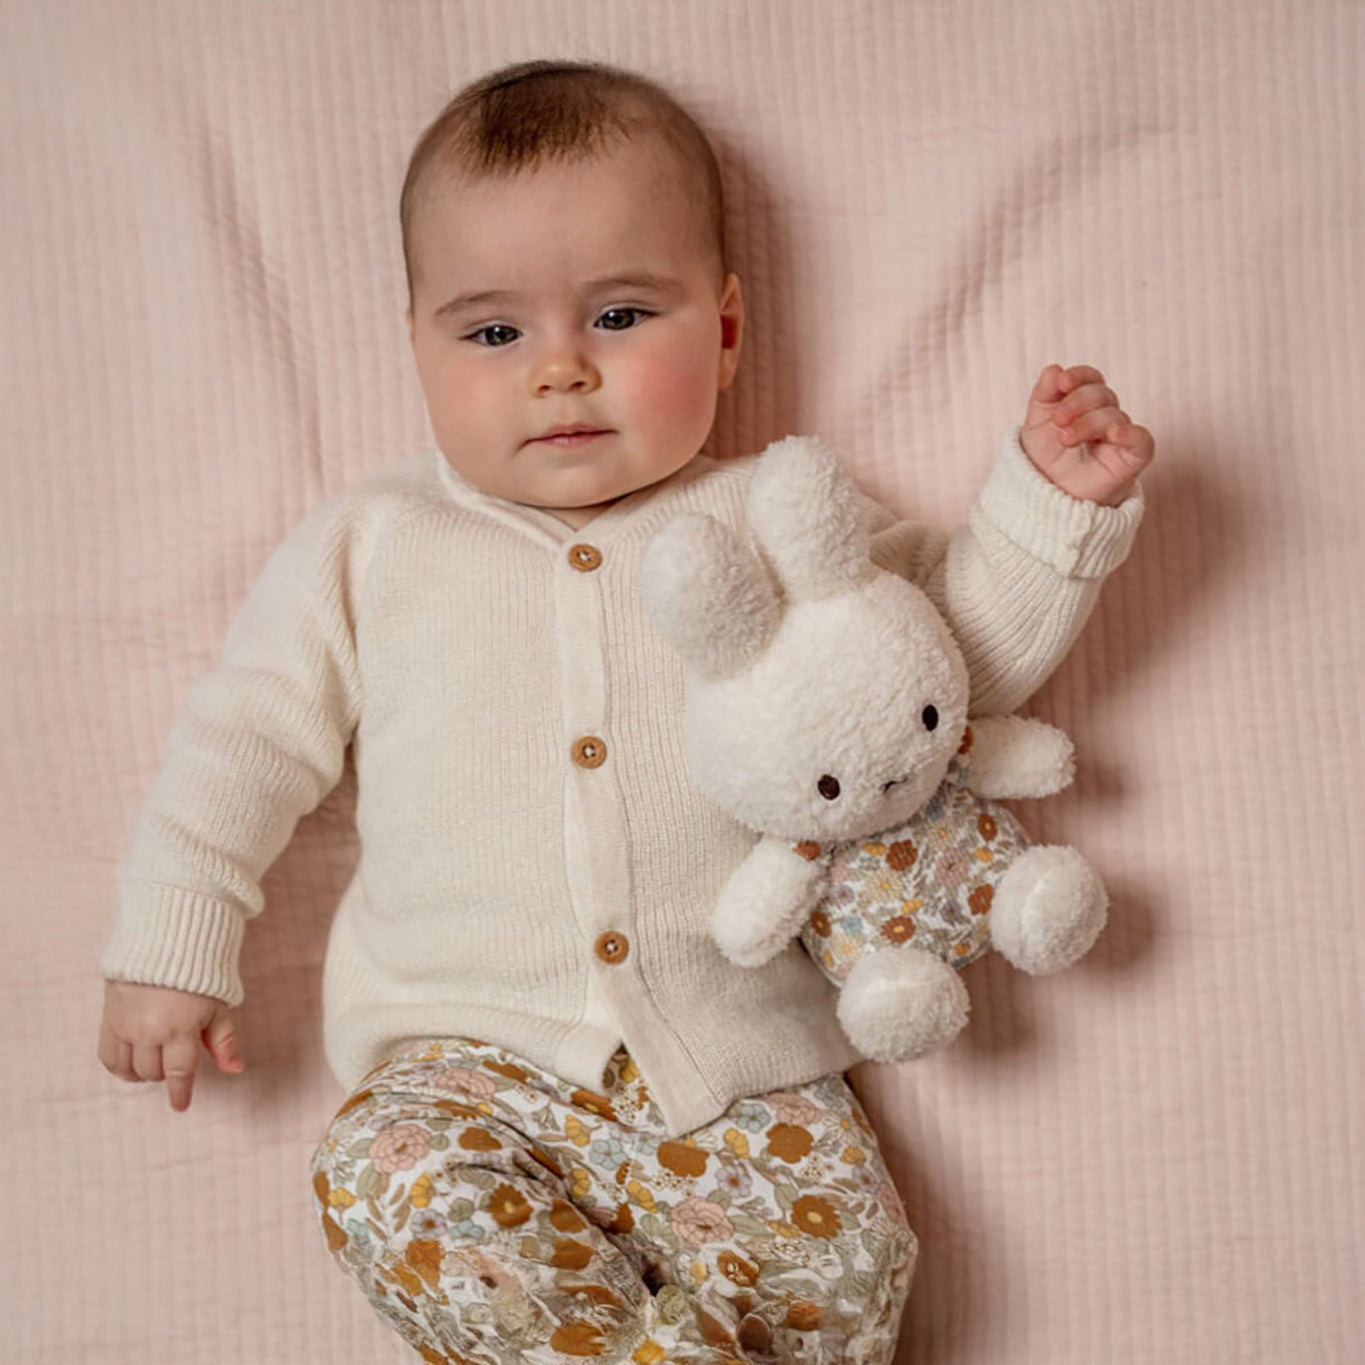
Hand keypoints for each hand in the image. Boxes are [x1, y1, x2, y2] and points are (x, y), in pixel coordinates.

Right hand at [98, 980, 244, 1111]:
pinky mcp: (108, 1019)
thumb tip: (236, 1070)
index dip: (180, 1093)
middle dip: (166, 1073)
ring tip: (155, 1060)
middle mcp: (149, 1031)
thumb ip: (225, 1041)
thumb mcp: (218, 1007)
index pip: (179, 1073)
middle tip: (174, 1059)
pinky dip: (119, 1066)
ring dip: (143, 1072)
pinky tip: (132, 1060)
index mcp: (180, 1028)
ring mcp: (125, 1026)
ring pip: (128, 1070)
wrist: (164, 943)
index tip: (181, 1106)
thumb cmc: (199, 976)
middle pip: (153, 1073)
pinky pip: (107, 1057)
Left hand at [1019, 363, 1154, 505]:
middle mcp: (1107, 415)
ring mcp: (1120, 436)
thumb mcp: (1036, 422)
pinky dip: (1130, 433)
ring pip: (1113, 416)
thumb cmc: (1046, 456)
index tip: (1061, 383)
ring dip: (1087, 424)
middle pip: (1102, 394)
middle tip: (1058, 421)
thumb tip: (1054, 369)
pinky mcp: (1131, 458)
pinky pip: (1142, 440)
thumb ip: (1044, 394)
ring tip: (1066, 439)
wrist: (1048, 493)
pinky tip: (1113, 434)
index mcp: (1086, 402)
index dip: (1079, 376)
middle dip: (1077, 403)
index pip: (1092, 379)